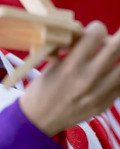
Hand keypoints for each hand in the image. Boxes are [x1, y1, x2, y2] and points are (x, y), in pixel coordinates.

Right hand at [19, 21, 119, 136]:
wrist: (38, 120)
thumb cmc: (42, 90)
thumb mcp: (52, 66)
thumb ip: (74, 51)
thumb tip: (92, 37)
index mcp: (70, 66)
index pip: (96, 35)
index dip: (97, 28)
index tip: (95, 31)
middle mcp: (86, 79)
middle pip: (117, 47)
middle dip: (118, 37)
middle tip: (116, 37)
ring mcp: (98, 94)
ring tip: (113, 56)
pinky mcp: (104, 105)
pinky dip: (117, 76)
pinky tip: (111, 73)